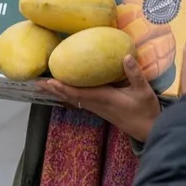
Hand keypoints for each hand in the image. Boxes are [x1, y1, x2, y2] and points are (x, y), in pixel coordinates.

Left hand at [35, 57, 161, 143]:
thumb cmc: (146, 111)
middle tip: (36, 82)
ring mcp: (98, 108)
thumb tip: (125, 56)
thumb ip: (134, 74)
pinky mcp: (101, 109)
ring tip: (45, 83)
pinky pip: (80, 99)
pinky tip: (66, 89)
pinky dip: (69, 93)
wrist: (148, 130)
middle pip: (70, 96)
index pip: (78, 92)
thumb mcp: (143, 91)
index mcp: (104, 98)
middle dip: (54, 89)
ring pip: (74, 98)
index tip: (48, 81)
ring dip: (59, 91)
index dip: (62, 87)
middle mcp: (97, 104)